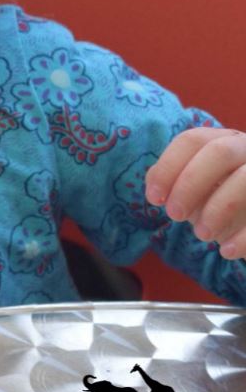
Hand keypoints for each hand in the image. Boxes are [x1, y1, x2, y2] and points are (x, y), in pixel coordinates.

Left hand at [146, 127, 245, 257]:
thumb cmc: (221, 201)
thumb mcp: (197, 191)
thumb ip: (176, 182)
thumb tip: (157, 187)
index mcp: (224, 140)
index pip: (192, 140)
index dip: (168, 168)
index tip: (153, 198)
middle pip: (220, 152)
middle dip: (190, 183)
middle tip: (173, 215)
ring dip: (218, 208)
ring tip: (202, 235)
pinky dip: (245, 237)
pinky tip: (227, 251)